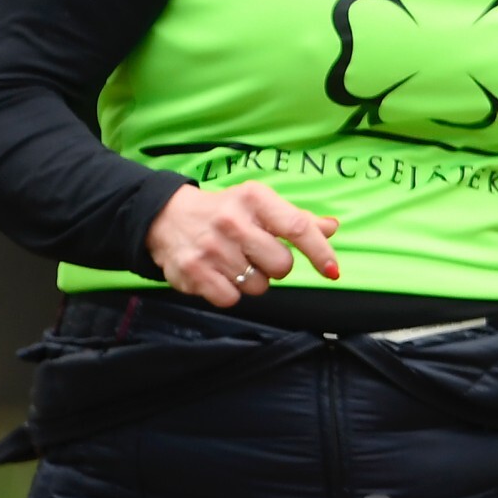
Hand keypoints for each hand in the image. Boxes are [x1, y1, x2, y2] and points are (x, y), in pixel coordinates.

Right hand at [146, 181, 342, 306]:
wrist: (166, 216)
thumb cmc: (225, 212)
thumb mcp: (259, 205)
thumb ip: (296, 219)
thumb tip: (331, 227)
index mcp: (253, 199)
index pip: (297, 227)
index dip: (320, 252)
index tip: (332, 270)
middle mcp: (232, 221)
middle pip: (281, 266)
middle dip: (276, 266)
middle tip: (258, 255)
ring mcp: (210, 248)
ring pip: (258, 286)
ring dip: (252, 280)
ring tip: (234, 261)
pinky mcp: (192, 272)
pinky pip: (231, 299)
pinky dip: (230, 292)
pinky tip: (219, 273)